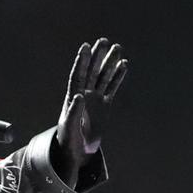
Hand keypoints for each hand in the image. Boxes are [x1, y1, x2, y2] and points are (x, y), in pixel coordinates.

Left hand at [55, 38, 126, 174]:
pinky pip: (112, 87)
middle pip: (91, 71)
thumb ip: (73, 112)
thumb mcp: (69, 127)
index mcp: (73, 97)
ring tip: (117, 48)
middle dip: (97, 57)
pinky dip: (117, 77)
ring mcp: (95, 98)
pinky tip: (123, 65)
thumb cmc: (69, 140)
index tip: (85, 47)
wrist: (77, 151)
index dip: (81, 61)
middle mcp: (84, 94)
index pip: (77, 75)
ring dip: (109, 63)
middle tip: (103, 41)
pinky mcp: (104, 104)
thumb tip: (79, 96)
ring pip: (103, 77)